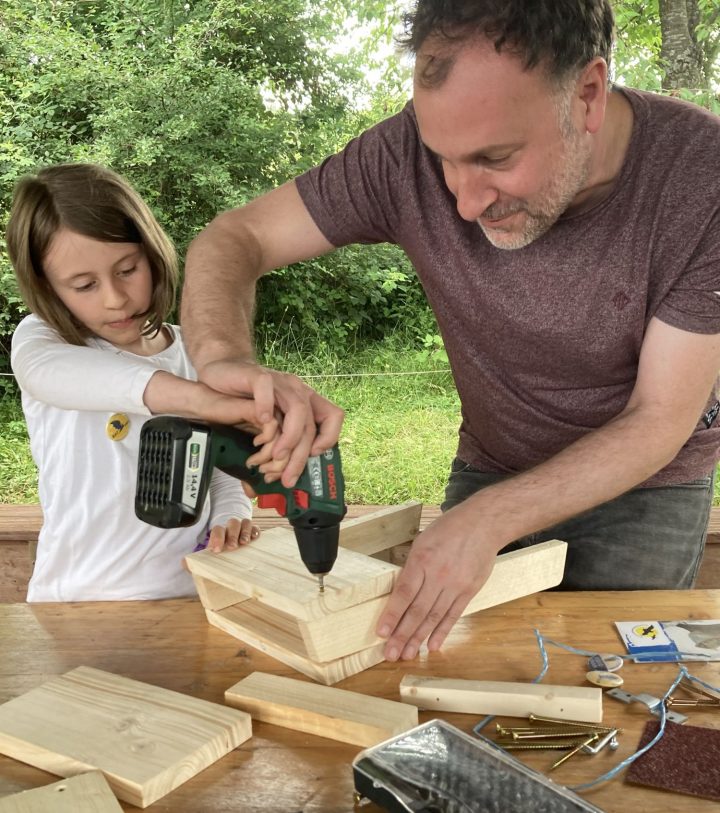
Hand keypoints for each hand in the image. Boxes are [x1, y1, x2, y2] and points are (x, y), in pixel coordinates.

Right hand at [198, 359, 343, 486]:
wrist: (223, 371)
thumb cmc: (246, 400)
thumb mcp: (266, 425)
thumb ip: (274, 446)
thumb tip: (273, 481)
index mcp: (304, 400)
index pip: (333, 416)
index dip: (329, 438)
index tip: (312, 458)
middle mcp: (296, 390)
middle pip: (311, 423)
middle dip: (301, 455)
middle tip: (287, 477)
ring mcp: (279, 382)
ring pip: (297, 409)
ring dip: (290, 437)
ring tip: (276, 456)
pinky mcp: (259, 375)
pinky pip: (267, 389)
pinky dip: (266, 407)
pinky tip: (260, 422)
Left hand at [207, 518, 259, 552]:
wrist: (232, 547)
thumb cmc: (222, 553)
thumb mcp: (213, 555)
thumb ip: (206, 557)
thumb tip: (195, 563)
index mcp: (220, 532)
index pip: (218, 530)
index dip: (217, 538)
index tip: (217, 550)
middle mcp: (232, 528)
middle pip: (233, 523)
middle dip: (233, 535)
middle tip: (232, 547)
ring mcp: (244, 528)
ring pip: (245, 522)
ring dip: (245, 532)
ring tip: (244, 543)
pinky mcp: (253, 531)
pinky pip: (255, 527)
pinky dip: (255, 531)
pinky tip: (254, 538)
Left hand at [375, 510, 497, 660]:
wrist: (482, 525)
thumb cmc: (448, 530)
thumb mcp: (422, 541)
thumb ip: (412, 567)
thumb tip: (400, 593)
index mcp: (422, 560)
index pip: (403, 593)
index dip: (392, 615)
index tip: (382, 633)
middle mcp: (438, 575)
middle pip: (417, 611)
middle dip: (402, 635)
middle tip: (390, 654)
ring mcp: (455, 585)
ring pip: (434, 617)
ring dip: (419, 638)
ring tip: (407, 654)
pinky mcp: (469, 591)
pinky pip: (453, 615)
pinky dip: (442, 632)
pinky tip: (432, 645)